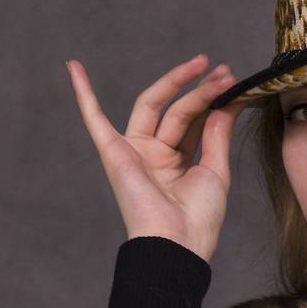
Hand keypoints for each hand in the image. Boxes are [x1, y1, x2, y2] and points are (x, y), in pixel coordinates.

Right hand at [65, 54, 245, 262]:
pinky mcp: (114, 154)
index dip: (212, 100)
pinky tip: (73, 66)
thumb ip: (217, 133)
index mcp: (176, 163)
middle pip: (177, 110)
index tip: (233, 81)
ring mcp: (133, 152)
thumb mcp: (215, 170)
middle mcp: (154, 155)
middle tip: (224, 70)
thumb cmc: (198, 219)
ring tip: (203, 63)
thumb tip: (228, 100)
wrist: (177, 244)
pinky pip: (94, 120)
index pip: (194, 122)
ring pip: (154, 105)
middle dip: (200, 89)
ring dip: (177, 82)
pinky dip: (83, 94)